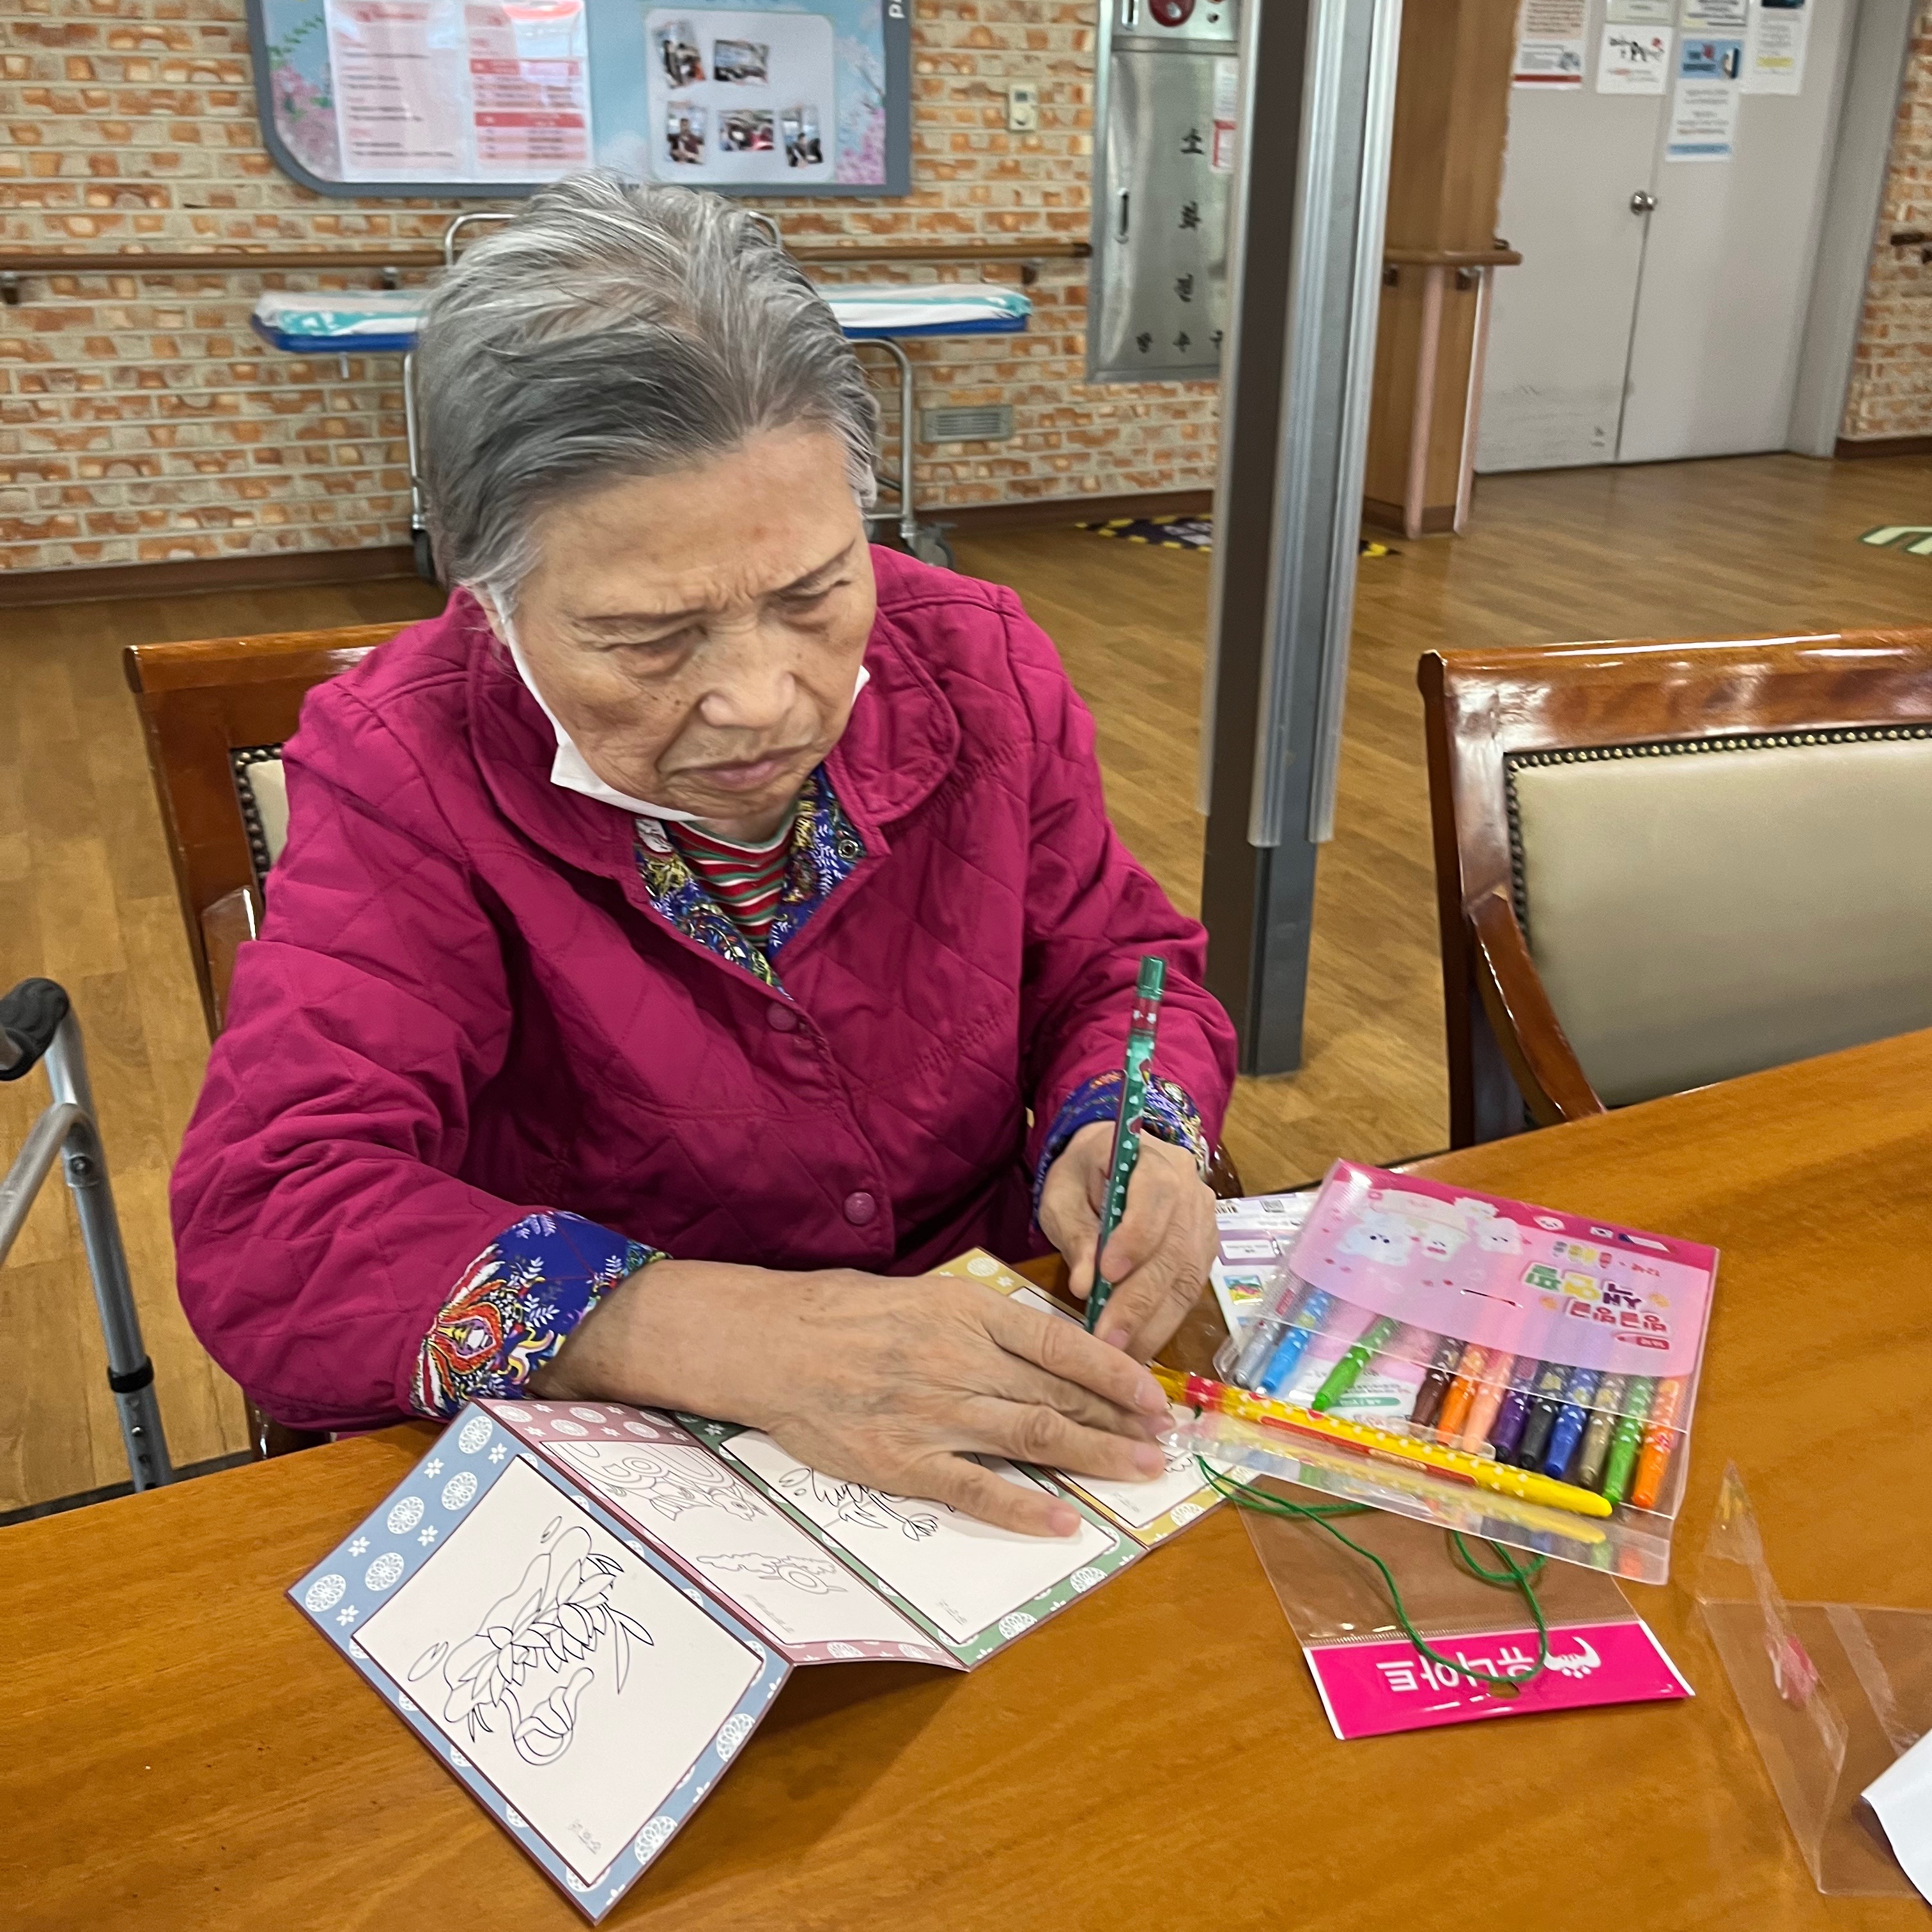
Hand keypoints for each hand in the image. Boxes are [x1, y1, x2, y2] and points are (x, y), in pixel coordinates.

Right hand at [531, 1261, 1174, 1535]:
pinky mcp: (901, 1461)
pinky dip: (1024, 1508)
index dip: (1118, 1374)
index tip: (1157, 1397)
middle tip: (1166, 1444)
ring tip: (1140, 1474)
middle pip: (1059, 1396)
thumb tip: (1046, 1346)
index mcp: (965, 1311)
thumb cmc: (843, 1312)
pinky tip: (1063, 1520)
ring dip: (1095, 1459)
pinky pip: (975, 1490)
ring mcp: (931, 1413)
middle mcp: (957, 1359)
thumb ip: (981, 1321)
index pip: (1062, 1344)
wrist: (765, 1343)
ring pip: (1033, 1439)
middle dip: (1121, 1422)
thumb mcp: (922, 1295)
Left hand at [1037, 1123, 1216, 1359]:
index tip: (1107, 1274)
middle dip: (1140, 1299)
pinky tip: (1140, 1342)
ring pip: (1189, 1276)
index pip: (1156, 1196)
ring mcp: (1204, 1220)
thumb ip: (1075, 1235)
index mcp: (1154, 1159)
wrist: (1109, 1162)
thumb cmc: (1081, 1177)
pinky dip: (1166, 1319)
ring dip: (1155, 1321)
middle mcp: (1191, 1188)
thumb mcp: (1063, 1197)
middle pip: (1175, 1248)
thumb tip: (1085, 1287)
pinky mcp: (1205, 1249)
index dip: (1136, 1238)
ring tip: (1123, 1354)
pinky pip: (1192, 1289)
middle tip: (1109, 1340)